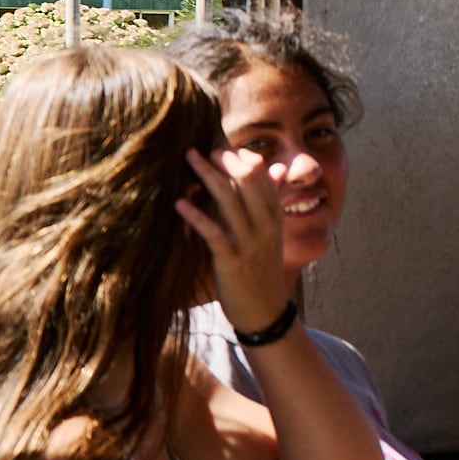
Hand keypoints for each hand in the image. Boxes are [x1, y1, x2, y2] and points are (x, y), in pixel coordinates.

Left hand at [177, 148, 290, 331]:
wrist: (267, 313)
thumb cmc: (264, 272)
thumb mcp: (272, 235)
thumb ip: (273, 201)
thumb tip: (278, 168)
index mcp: (275, 217)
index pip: (264, 177)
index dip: (244, 158)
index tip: (224, 146)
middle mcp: (266, 225)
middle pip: (248, 181)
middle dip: (225, 161)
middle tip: (202, 147)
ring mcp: (250, 242)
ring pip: (229, 200)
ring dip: (207, 176)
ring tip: (188, 159)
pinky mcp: (232, 260)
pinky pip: (213, 232)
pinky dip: (196, 215)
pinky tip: (179, 203)